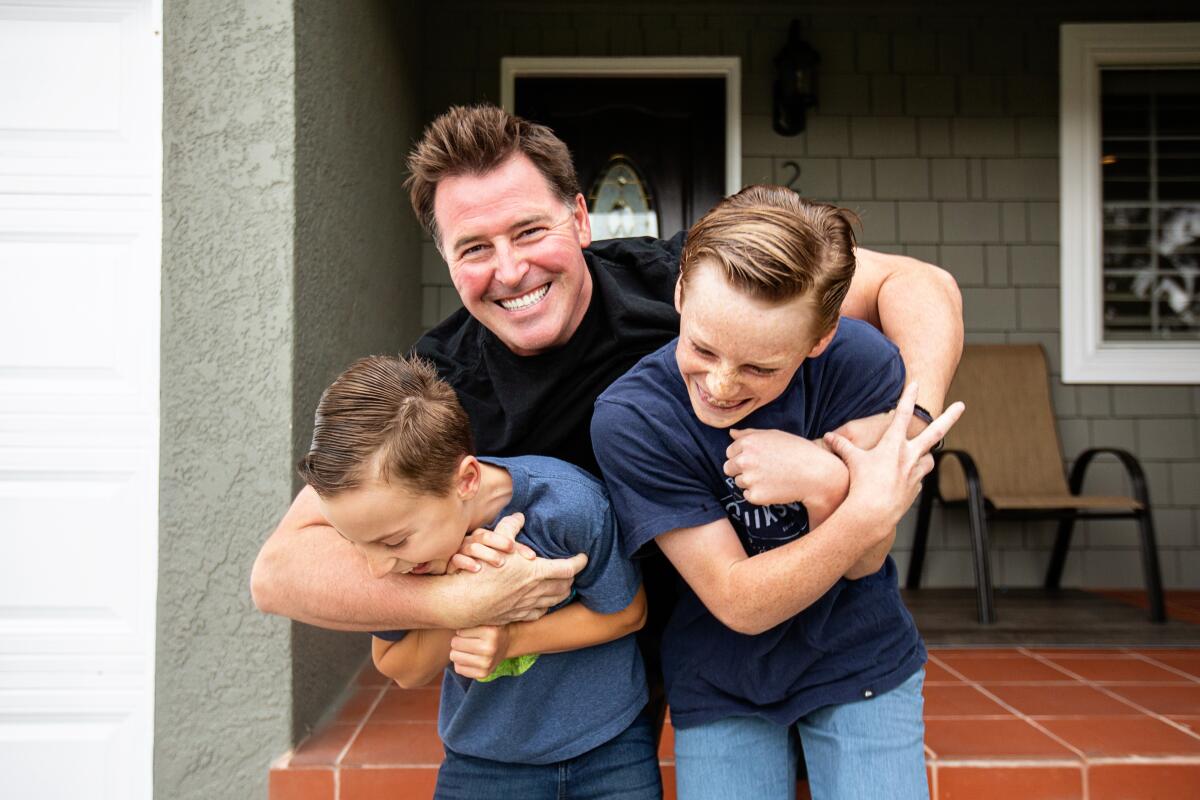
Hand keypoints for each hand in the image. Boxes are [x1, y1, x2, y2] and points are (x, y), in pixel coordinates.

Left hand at [450, 624, 510, 678]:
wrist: (507, 643)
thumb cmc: (489, 627)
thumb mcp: (484, 618)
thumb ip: (469, 618)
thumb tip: (446, 620)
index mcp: (491, 632)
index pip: (459, 631)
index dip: (462, 630)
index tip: (470, 630)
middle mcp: (490, 649)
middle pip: (455, 643)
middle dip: (458, 640)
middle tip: (467, 639)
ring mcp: (487, 663)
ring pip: (454, 656)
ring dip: (458, 651)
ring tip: (467, 648)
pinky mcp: (483, 674)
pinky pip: (458, 668)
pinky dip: (460, 662)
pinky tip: (469, 657)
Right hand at [452, 513, 588, 625]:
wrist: (464, 602)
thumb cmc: (480, 572)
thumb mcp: (496, 544)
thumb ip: (510, 528)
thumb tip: (519, 516)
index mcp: (536, 573)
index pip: (567, 569)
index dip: (579, 562)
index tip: (583, 557)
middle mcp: (536, 591)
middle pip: (564, 586)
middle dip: (571, 578)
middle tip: (573, 571)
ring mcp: (527, 606)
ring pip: (553, 601)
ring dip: (561, 593)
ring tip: (564, 586)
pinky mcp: (517, 616)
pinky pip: (539, 613)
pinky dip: (546, 606)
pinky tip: (544, 603)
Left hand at [725, 429, 835, 505]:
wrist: (814, 474)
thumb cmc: (796, 451)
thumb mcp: (773, 435)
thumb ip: (749, 434)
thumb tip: (731, 433)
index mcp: (747, 443)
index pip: (730, 452)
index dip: (742, 455)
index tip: (757, 458)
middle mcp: (744, 460)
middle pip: (729, 468)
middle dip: (740, 470)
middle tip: (762, 470)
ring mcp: (749, 479)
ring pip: (739, 482)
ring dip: (750, 482)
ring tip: (771, 478)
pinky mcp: (755, 496)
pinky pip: (748, 495)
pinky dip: (757, 494)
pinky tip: (773, 487)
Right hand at [824, 382, 963, 532]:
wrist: (873, 512)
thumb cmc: (861, 485)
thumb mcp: (852, 461)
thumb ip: (841, 446)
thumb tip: (826, 437)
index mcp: (894, 444)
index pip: (903, 414)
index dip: (908, 396)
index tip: (916, 383)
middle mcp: (909, 455)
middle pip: (935, 431)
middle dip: (950, 416)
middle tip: (961, 405)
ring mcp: (915, 472)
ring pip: (929, 459)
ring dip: (925, 455)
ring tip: (919, 456)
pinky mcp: (916, 488)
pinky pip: (918, 479)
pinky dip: (912, 477)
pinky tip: (902, 481)